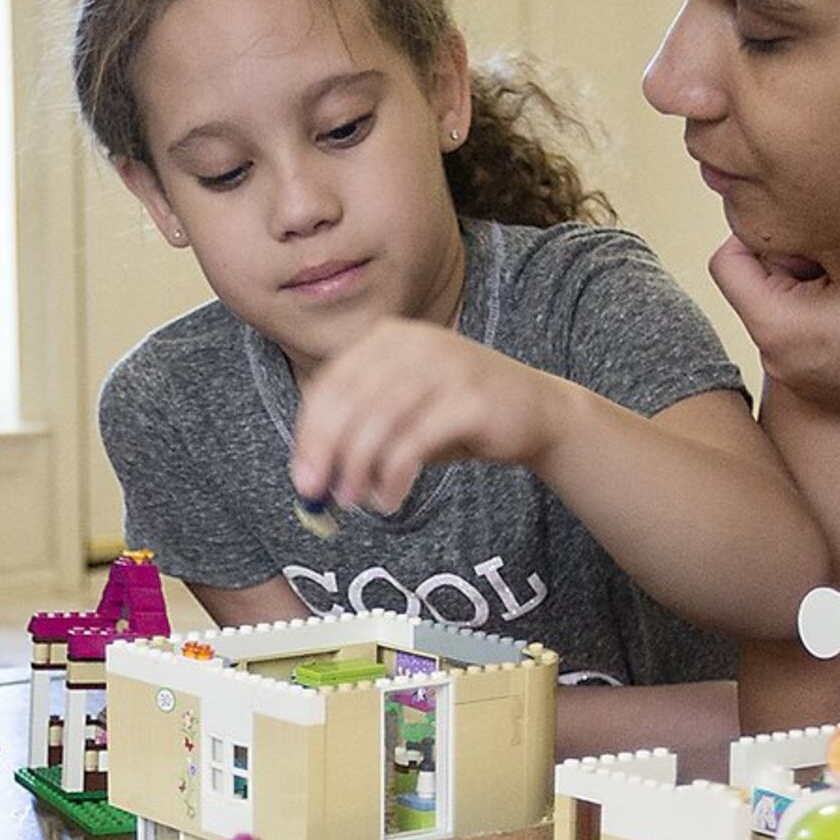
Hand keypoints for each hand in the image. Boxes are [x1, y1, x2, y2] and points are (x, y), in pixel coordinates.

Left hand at [285, 320, 565, 515]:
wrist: (538, 411)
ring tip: (355, 500)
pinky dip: (393, 477)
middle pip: (349, 401)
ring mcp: (443, 366)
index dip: (309, 432)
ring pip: (378, 423)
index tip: (302, 474)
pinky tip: (389, 498)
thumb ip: (359, 432)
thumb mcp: (402, 414)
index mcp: (388, 338)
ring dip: (358, 469)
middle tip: (316, 493)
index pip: (330, 383)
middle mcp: (413, 343)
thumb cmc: (458, 416)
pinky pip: (414, 443)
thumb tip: (312, 476)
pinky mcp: (468, 398)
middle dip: (326, 452)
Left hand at [710, 235, 839, 431]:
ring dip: (809, 286)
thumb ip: (802, 228)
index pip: (725, 261)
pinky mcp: (814, 385)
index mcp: (772, 325)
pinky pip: (800, 335)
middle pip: (751, 286)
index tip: (810, 230)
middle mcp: (771, 358)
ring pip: (778, 307)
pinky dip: (822, 315)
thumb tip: (771, 218)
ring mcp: (791, 378)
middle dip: (790, 262)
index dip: (760, 233)